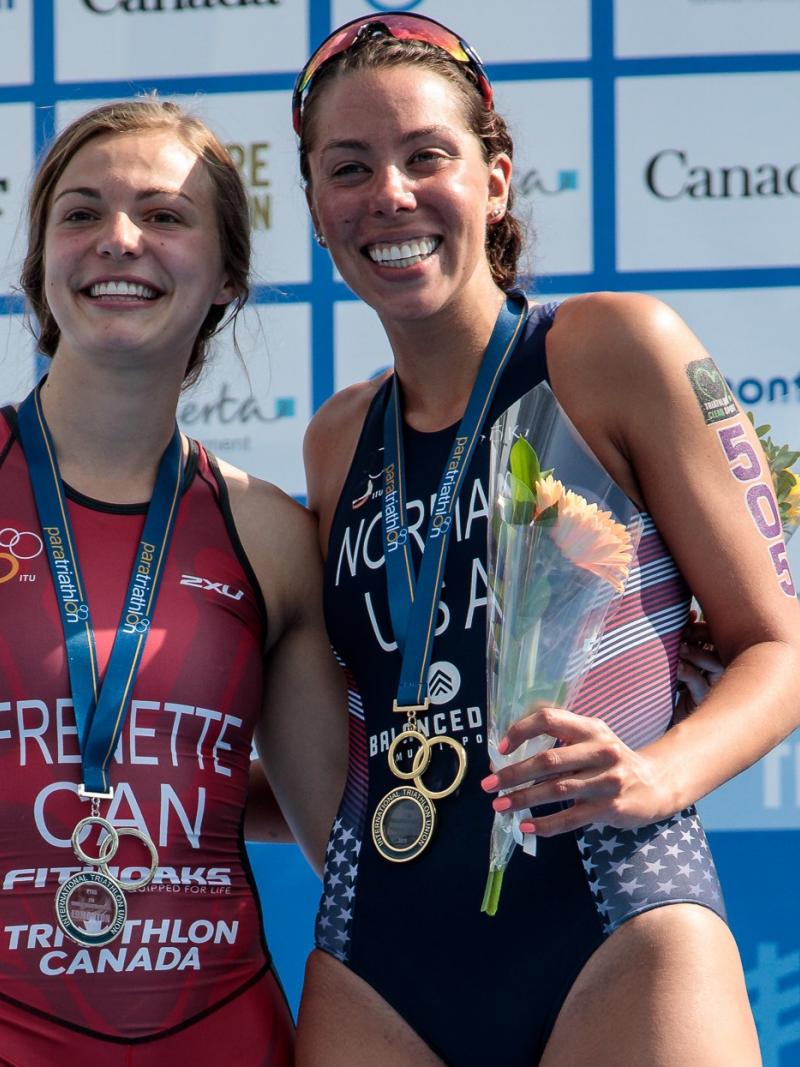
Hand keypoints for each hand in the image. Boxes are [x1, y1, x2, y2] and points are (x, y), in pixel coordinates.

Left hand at [480, 706, 673, 836]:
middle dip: (513, 773)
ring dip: (523, 799)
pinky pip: (571, 817)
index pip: (550, 719)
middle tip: (488, 784)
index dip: (521, 731)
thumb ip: (559, 741)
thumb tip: (508, 755)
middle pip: (548, 760)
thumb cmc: (611, 761)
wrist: (656, 784)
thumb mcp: (592, 739)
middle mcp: (600, 750)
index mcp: (591, 728)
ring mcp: (607, 779)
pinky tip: (526, 826)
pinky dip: (545, 824)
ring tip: (500, 806)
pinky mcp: (611, 807)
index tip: (501, 749)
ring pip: (556, 790)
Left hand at [675, 619, 723, 720]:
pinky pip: (700, 685)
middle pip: (722, 647)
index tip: (688, 620)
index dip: (705, 626)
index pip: (718, 635)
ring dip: (697, 654)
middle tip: (685, 633)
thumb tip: (691, 613)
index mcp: (714, 656)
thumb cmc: (671, 679)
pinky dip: (689, 673)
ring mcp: (714, 687)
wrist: (661, 712)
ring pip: (715, 666)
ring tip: (680, 648)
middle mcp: (720, 671)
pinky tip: (678, 667)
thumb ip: (685, 636)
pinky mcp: (703, 702)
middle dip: (704, 636)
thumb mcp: (678, 654)